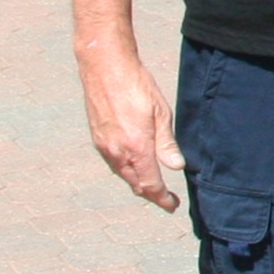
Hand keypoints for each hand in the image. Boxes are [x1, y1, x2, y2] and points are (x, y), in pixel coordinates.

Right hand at [76, 43, 184, 210]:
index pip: (150, 184)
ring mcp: (104, 146)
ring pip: (123, 174)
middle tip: (166, 199)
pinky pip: (114, 163)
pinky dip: (127, 170)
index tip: (172, 206)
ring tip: (153, 185)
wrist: (104, 68)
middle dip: (151, 194)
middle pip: (135, 183)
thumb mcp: (161, 113)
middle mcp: (117, 152)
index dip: (162, 199)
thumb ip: (167, 143)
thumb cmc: (136, 86)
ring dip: (138, 182)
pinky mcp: (97, 138)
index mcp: (136, 148)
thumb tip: (176, 166)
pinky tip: (135, 165)